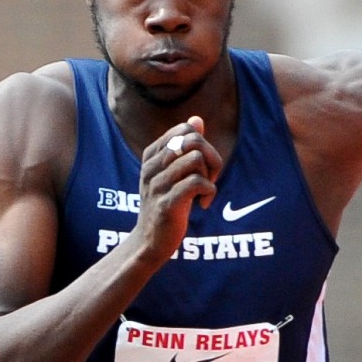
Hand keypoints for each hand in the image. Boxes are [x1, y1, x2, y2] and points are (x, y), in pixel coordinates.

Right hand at [133, 116, 222, 262]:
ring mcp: (157, 185)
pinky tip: (203, 204)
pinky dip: (209, 192)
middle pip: (193, 140)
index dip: (202, 145)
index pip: (185, 129)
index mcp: (151, 155)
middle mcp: (151, 166)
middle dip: (211, 158)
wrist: (150, 242)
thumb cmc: (166, 204)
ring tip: (204, 192)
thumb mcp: (173, 172)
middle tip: (209, 179)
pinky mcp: (166, 204)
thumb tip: (196, 120)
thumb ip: (184, 146)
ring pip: (196, 159)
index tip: (202, 167)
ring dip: (210, 176)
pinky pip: (197, 183)